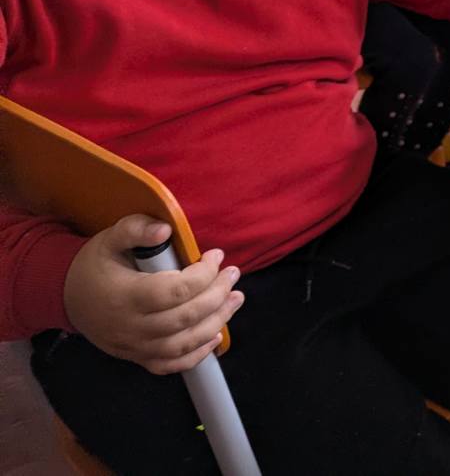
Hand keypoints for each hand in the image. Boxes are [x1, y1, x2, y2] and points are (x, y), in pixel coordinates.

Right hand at [62, 216, 243, 375]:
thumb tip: (166, 229)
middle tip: (233, 274)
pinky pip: (170, 365)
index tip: (216, 255)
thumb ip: (136, 229)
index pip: (176, 291)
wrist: (69, 296)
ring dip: (217, 322)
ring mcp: (134, 347)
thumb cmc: (96, 265)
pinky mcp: (136, 357)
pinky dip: (196, 354)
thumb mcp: (110, 239)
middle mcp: (131, 327)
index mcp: (126, 296)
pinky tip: (215, 335)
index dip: (203, 274)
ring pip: (183, 344)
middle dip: (217, 294)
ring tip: (235, 299)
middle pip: (185, 318)